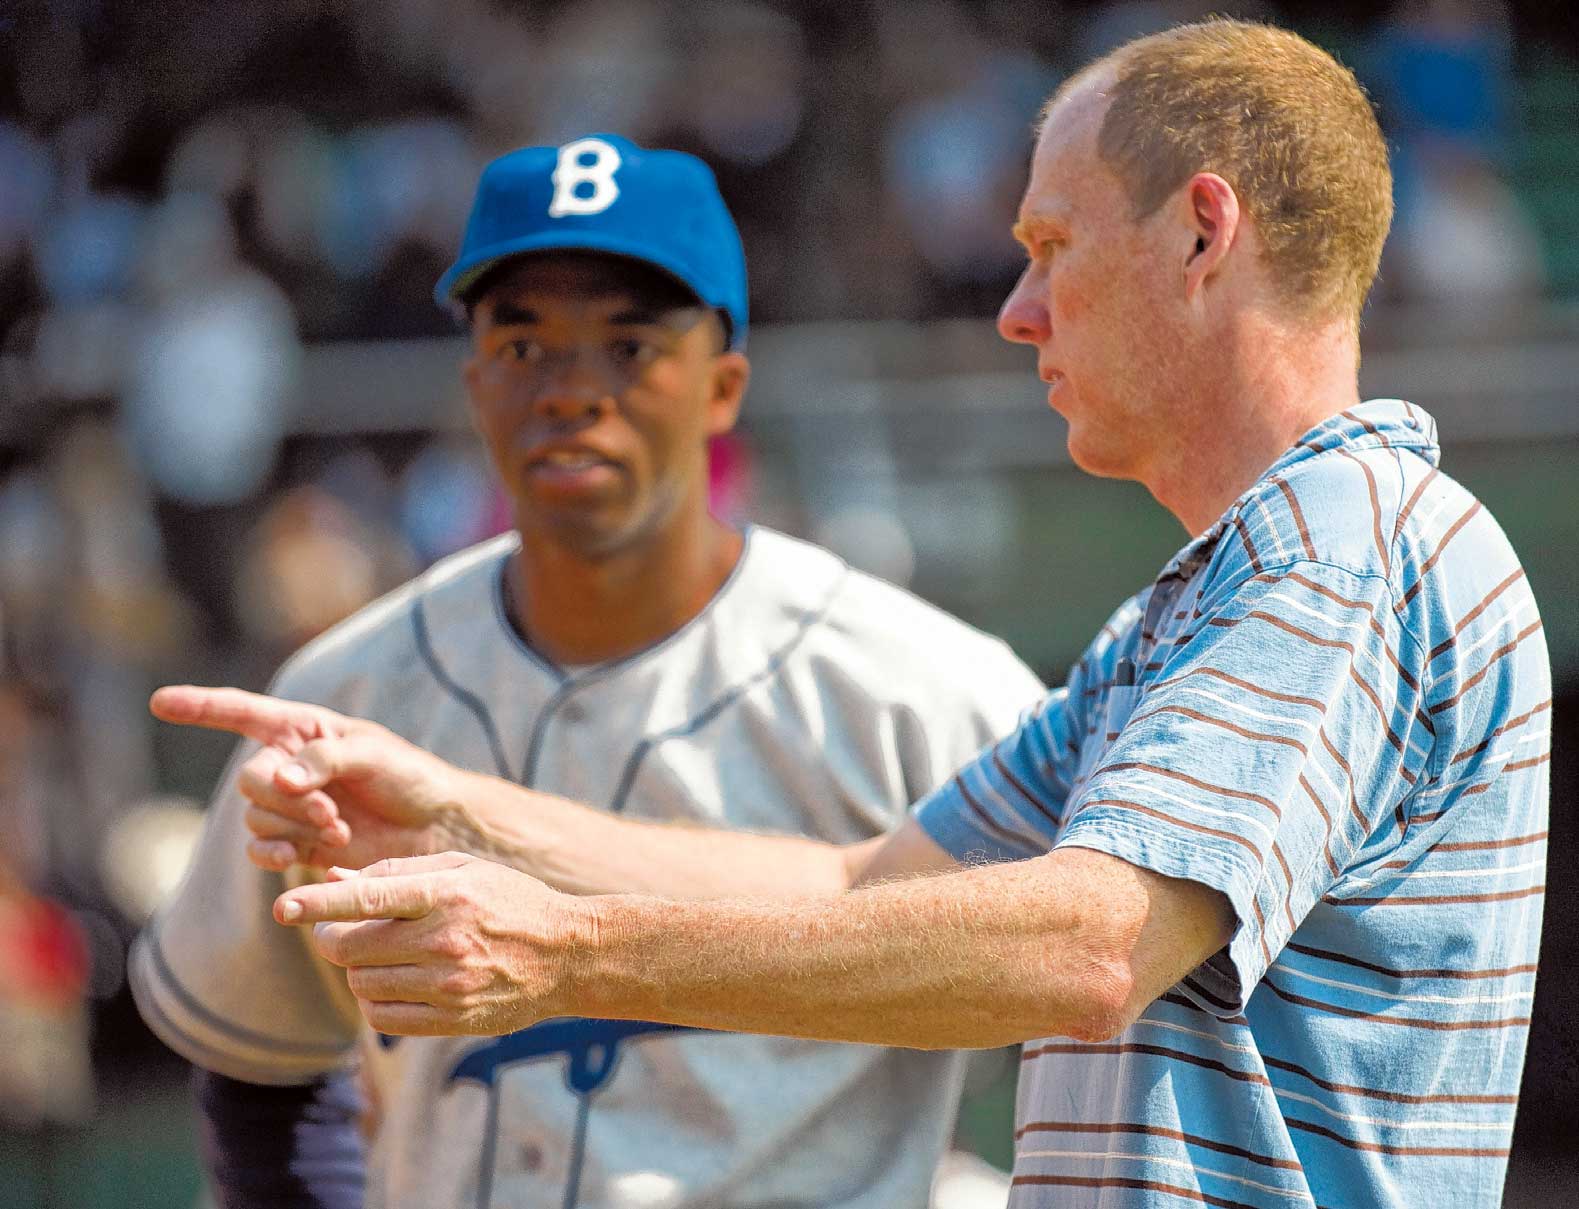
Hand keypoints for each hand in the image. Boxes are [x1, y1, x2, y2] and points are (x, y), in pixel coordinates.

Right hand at [150, 686, 470, 871]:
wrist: (435, 826)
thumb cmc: (410, 777)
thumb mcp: (373, 753)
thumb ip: (323, 758)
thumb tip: (278, 778)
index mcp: (304, 730)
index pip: (242, 713)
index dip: (200, 707)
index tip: (159, 702)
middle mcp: (289, 766)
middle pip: (249, 780)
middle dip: (284, 799)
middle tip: (330, 812)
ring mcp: (290, 807)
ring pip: (256, 817)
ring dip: (292, 826)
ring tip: (339, 829)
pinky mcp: (297, 843)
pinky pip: (261, 849)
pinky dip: (275, 853)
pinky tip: (300, 855)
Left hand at [273, 852, 586, 1035]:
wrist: (567, 955)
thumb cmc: (510, 900)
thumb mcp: (462, 868)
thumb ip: (396, 871)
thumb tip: (332, 879)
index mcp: (447, 894)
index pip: (367, 899)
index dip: (319, 904)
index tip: (283, 906)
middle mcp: (445, 941)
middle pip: (351, 947)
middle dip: (333, 936)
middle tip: (340, 929)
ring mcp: (448, 985)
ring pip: (362, 983)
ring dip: (358, 968)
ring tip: (382, 954)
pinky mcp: (452, 1020)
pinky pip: (383, 1016)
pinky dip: (375, 998)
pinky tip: (395, 981)